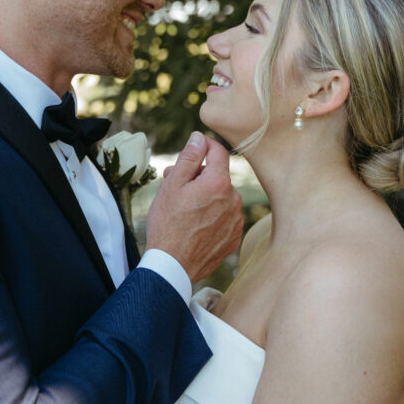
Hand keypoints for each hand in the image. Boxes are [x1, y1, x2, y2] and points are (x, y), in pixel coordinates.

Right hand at [146, 132, 242, 282]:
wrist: (173, 266)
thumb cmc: (168, 224)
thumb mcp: (172, 185)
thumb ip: (189, 158)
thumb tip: (200, 138)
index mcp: (219, 183)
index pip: (219, 152)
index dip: (205, 146)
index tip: (194, 149)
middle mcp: (234, 200)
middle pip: (218, 177)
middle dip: (199, 176)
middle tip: (174, 183)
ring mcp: (236, 221)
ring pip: (222, 198)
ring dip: (206, 197)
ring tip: (183, 209)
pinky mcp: (234, 238)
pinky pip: (225, 218)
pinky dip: (212, 216)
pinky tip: (195, 225)